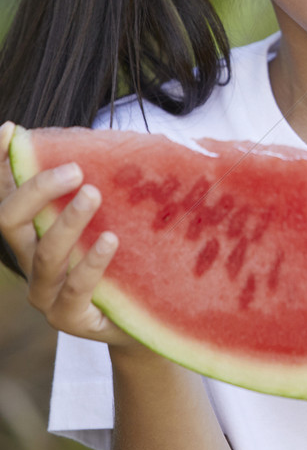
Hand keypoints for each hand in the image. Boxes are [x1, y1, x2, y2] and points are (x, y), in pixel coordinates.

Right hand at [0, 121, 136, 346]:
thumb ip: (98, 182)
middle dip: (36, 189)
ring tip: (93, 195)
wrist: (148, 313)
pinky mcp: (69, 318)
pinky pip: (73, 290)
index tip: (11, 130)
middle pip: (9, 220)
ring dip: (67, 223)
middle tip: (75, 170)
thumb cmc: (126, 254)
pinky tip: (110, 241)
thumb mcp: (112, 212)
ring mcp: (45, 292)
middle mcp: (30, 258)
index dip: (0, 163)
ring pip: (42, 254)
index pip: (5, 193)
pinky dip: (90, 263)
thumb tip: (102, 140)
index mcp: (33, 230)